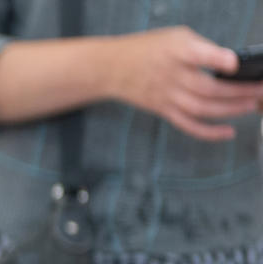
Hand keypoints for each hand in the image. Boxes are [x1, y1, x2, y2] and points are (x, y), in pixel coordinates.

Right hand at [105, 26, 262, 139]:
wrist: (110, 68)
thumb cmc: (146, 49)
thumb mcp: (175, 36)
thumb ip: (202, 48)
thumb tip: (230, 65)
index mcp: (174, 51)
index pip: (196, 55)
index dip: (217, 60)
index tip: (234, 64)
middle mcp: (171, 75)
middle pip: (208, 88)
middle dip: (239, 90)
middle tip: (260, 89)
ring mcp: (167, 96)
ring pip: (203, 108)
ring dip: (231, 109)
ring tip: (252, 105)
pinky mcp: (164, 110)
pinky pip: (188, 125)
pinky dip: (209, 132)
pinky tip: (228, 132)